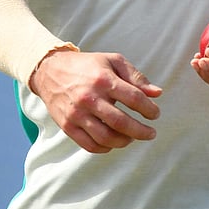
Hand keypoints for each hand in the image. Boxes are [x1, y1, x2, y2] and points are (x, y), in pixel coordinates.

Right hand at [29, 49, 161, 153]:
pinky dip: (105, 148)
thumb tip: (157, 94)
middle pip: (121, 122)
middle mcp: (89, 97)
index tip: (155, 114)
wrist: (50, 70)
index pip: (134, 98)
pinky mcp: (67, 125)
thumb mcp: (112, 61)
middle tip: (151, 133)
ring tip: (131, 137)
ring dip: (125, 141)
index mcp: (103, 79)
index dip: (149, 109)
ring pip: (106, 138)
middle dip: (141, 131)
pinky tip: (113, 142)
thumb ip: (136, 77)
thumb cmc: (87, 66)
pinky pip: (90, 145)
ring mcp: (77, 113)